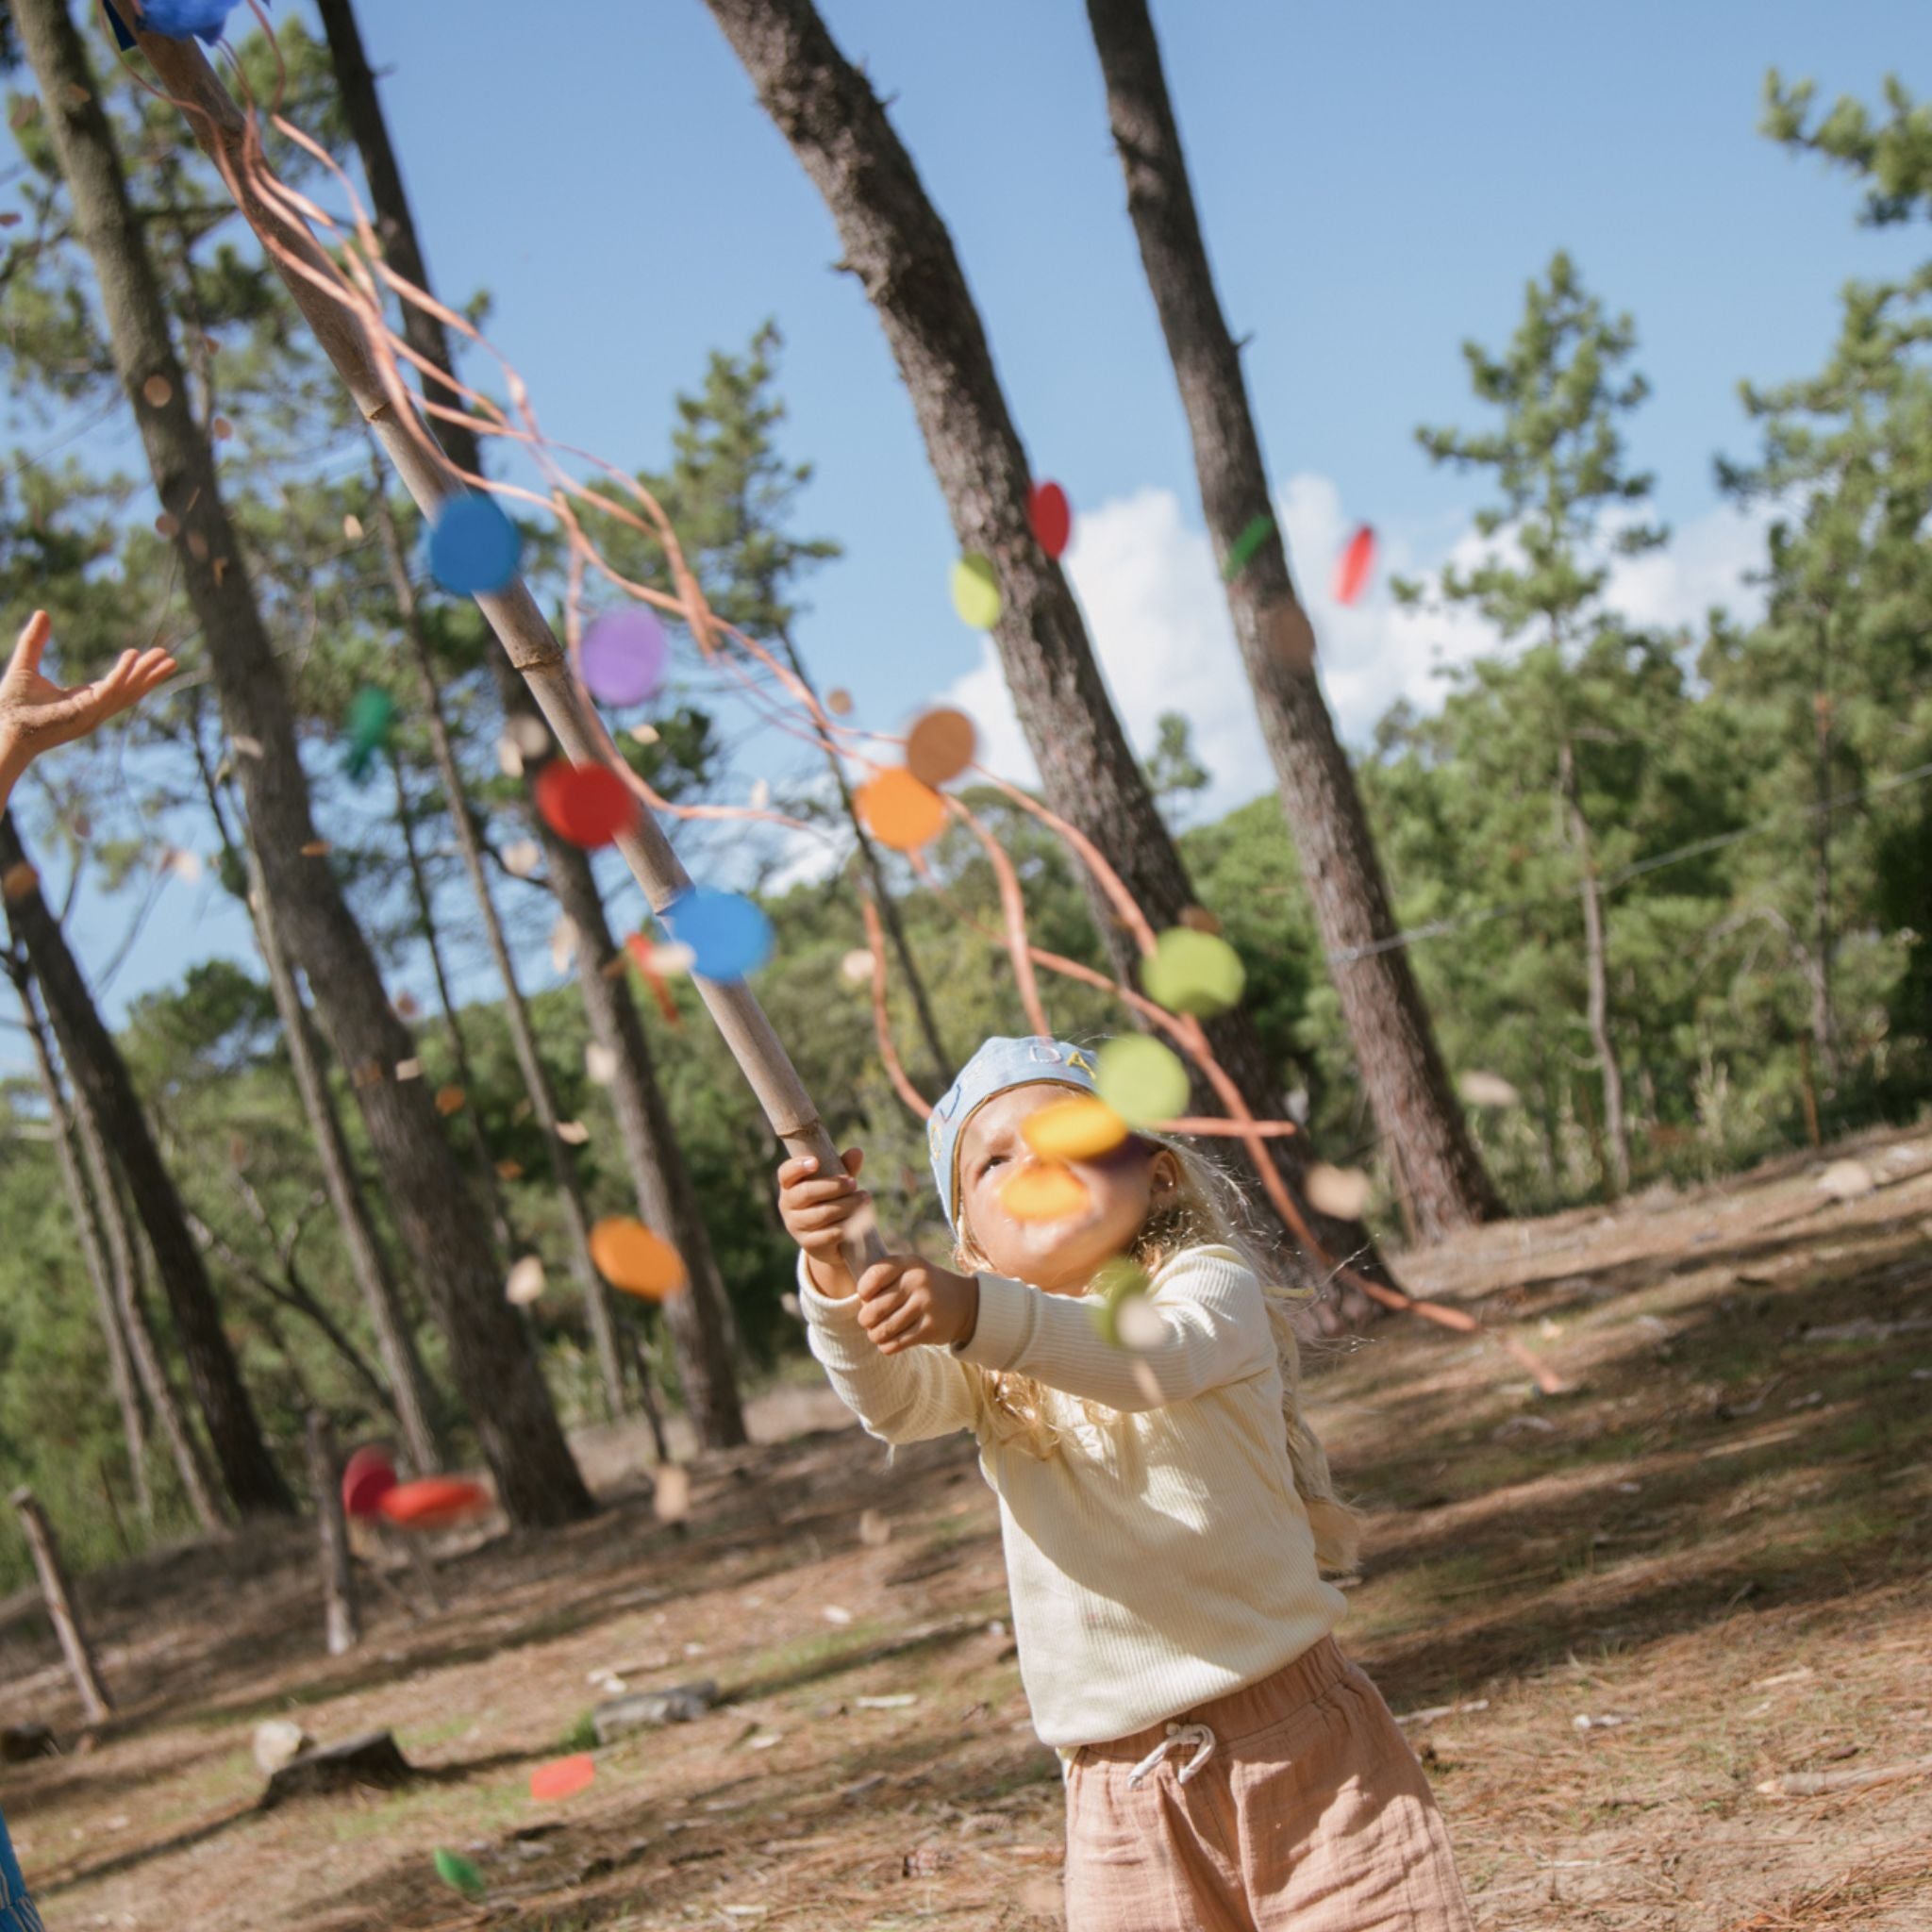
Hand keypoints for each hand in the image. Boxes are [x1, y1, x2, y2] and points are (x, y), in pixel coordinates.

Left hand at [0, 611, 176, 794]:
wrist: (3, 728)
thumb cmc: (11, 705)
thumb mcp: (25, 664)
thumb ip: (35, 641)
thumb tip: (42, 613)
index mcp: (84, 701)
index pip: (117, 686)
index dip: (134, 671)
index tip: (148, 656)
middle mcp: (94, 709)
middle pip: (131, 690)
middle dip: (151, 675)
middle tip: (171, 659)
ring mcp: (93, 712)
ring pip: (127, 689)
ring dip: (147, 673)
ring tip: (166, 657)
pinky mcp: (86, 712)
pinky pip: (110, 688)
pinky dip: (123, 672)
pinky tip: (133, 655)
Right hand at [776, 1147, 870, 1295]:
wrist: (829, 1240)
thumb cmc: (830, 1201)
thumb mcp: (836, 1182)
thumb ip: (844, 1167)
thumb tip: (857, 1152)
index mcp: (790, 1186)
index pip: (786, 1173)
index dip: (797, 1167)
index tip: (815, 1162)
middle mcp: (788, 1206)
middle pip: (806, 1192)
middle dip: (833, 1186)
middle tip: (854, 1182)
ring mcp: (796, 1226)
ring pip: (821, 1214)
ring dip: (846, 1205)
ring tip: (864, 1198)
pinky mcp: (809, 1244)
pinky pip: (830, 1233)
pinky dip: (847, 1225)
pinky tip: (860, 1220)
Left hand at [854, 1256, 978, 1355]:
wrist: (963, 1303)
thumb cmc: (922, 1287)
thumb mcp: (907, 1271)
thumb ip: (881, 1280)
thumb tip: (861, 1307)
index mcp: (909, 1263)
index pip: (873, 1277)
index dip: (863, 1292)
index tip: (867, 1297)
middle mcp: (918, 1281)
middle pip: (873, 1309)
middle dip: (866, 1319)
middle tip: (869, 1320)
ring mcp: (926, 1305)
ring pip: (882, 1330)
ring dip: (875, 1335)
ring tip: (878, 1332)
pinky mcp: (930, 1329)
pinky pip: (894, 1344)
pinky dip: (886, 1346)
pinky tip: (890, 1341)